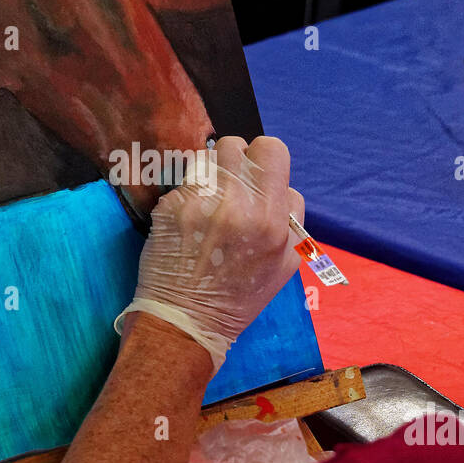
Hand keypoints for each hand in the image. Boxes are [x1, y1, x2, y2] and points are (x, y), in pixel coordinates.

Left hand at [115, 136, 304, 370]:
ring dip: (212, 170)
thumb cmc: (239, 296)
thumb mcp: (285, 264)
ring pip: (209, 154)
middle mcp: (240, 206)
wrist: (187, 318)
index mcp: (273, 220)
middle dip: (238, 159)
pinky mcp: (172, 206)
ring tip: (210, 197)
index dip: (265, 165)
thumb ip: (291, 220)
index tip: (256, 182)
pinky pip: (185, 179)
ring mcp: (202, 203)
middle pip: (240, 144)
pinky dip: (188, 192)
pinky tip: (189, 217)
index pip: (274, 152)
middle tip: (233, 182)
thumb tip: (280, 187)